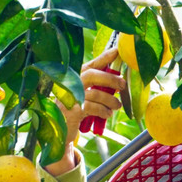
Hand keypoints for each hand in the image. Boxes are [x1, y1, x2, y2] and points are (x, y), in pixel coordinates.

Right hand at [45, 47, 125, 175]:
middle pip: (92, 75)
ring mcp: (70, 97)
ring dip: (111, 100)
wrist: (59, 131)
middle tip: (123, 85)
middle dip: (111, 79)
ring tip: (117, 106)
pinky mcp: (72, 111)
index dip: (104, 57)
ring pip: (96, 93)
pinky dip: (104, 111)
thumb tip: (119, 81)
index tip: (117, 50)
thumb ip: (98, 87)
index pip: (91, 64)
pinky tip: (107, 114)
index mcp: (74, 77)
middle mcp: (70, 84)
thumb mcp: (85, 96)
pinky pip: (93, 108)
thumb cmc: (75, 110)